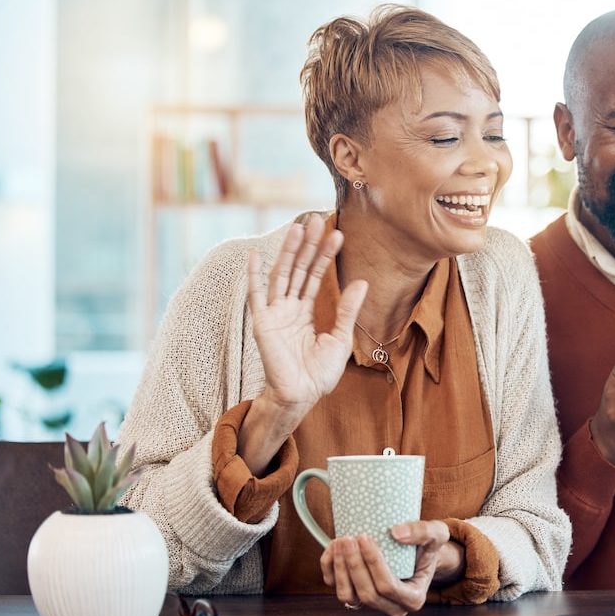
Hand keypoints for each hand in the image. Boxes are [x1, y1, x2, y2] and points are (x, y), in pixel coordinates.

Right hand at [246, 215, 367, 427]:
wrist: (303, 396)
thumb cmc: (319, 374)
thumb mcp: (340, 338)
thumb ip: (347, 310)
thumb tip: (361, 282)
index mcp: (304, 312)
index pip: (314, 277)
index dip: (324, 256)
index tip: (337, 235)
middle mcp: (287, 308)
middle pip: (298, 269)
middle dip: (307, 245)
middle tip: (316, 220)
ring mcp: (274, 314)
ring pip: (281, 275)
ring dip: (288, 251)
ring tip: (298, 228)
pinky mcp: (263, 324)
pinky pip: (256, 296)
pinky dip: (253, 276)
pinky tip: (253, 255)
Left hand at [320, 521, 459, 615]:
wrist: (418, 554)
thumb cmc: (427, 547)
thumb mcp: (437, 534)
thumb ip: (423, 531)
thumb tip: (396, 533)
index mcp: (413, 599)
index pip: (388, 587)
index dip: (373, 564)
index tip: (365, 538)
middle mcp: (392, 608)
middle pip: (366, 594)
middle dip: (353, 565)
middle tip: (348, 538)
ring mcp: (372, 605)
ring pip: (348, 596)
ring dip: (340, 569)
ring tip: (340, 542)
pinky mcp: (356, 597)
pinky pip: (336, 589)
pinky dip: (330, 569)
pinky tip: (333, 548)